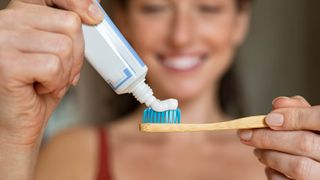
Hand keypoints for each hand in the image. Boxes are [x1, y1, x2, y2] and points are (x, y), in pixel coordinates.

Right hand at [0, 0, 102, 178]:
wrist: (18, 122)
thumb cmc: (38, 88)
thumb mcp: (57, 53)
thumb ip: (67, 31)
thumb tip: (93, 13)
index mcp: (19, 14)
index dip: (77, 3)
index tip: (94, 17)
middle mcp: (7, 21)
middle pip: (69, 24)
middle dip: (77, 54)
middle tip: (63, 71)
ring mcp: (3, 40)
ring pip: (65, 46)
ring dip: (66, 72)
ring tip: (49, 81)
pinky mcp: (5, 63)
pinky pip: (54, 65)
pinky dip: (56, 83)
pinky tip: (40, 88)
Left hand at [238, 96, 319, 179]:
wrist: (317, 164)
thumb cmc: (316, 140)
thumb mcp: (312, 123)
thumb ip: (299, 110)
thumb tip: (278, 104)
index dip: (293, 117)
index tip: (268, 119)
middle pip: (303, 143)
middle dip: (269, 138)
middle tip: (246, 134)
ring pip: (297, 166)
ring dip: (269, 156)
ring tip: (257, 150)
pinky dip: (273, 173)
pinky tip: (270, 166)